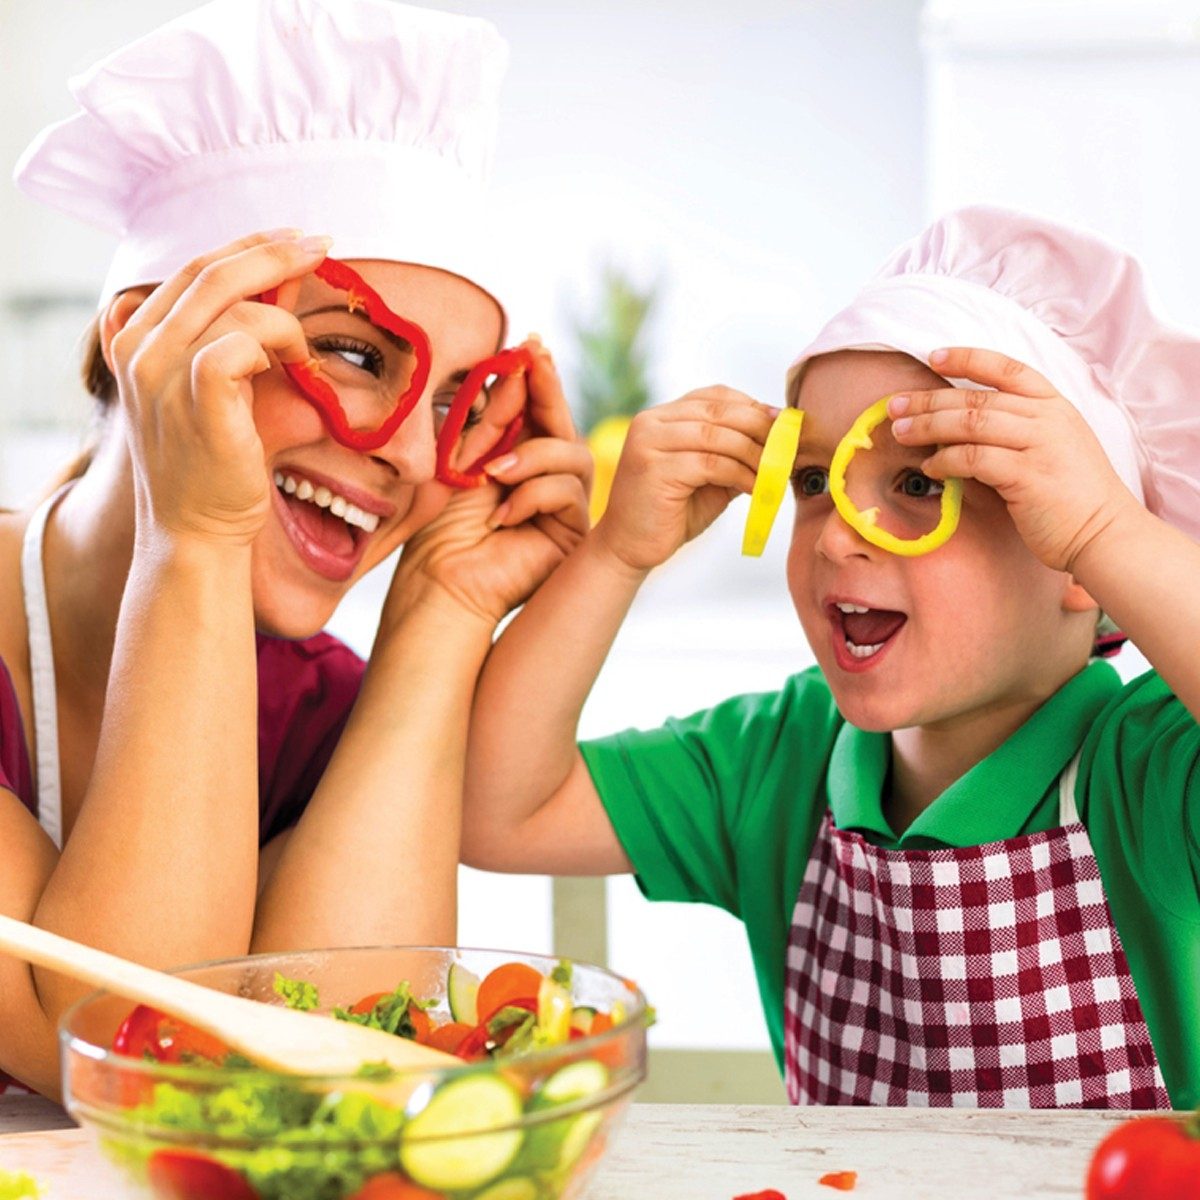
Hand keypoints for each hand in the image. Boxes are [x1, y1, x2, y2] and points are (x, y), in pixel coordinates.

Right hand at [107, 231, 328, 546]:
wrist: (195, 529)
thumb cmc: (210, 464)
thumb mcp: (203, 389)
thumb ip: (220, 338)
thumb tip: (275, 289)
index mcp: (133, 338)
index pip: (192, 270)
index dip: (245, 247)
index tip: (292, 238)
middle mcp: (137, 347)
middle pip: (210, 272)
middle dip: (273, 253)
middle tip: (322, 245)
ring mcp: (160, 370)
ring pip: (232, 304)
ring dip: (284, 321)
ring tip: (302, 355)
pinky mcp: (196, 394)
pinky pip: (241, 341)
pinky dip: (277, 344)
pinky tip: (294, 368)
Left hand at [387, 338, 591, 625]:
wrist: (440, 583)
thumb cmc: (440, 527)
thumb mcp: (463, 458)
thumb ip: (491, 418)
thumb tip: (517, 368)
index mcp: (520, 459)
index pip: (538, 412)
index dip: (538, 377)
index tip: (529, 345)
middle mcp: (547, 480)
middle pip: (563, 426)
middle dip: (548, 391)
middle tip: (535, 360)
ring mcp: (564, 508)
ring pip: (573, 456)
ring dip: (532, 456)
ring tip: (493, 473)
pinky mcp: (572, 535)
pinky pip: (568, 494)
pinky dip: (532, 496)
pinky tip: (502, 516)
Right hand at [593, 387, 777, 572]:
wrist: (628, 548)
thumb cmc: (670, 514)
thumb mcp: (708, 477)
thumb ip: (734, 454)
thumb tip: (780, 438)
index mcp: (662, 416)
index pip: (717, 396)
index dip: (755, 408)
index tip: (784, 428)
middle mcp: (652, 421)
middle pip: (721, 412)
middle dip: (762, 430)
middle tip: (789, 450)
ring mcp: (650, 442)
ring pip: (720, 437)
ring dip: (756, 455)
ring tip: (775, 474)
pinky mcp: (655, 468)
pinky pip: (712, 464)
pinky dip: (742, 475)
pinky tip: (755, 489)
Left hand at [888, 347, 1141, 572]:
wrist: (1105, 533)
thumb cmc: (1071, 497)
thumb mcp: (1051, 448)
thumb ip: (1016, 430)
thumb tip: (957, 428)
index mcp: (1054, 405)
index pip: (1007, 369)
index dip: (968, 358)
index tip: (934, 356)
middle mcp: (1048, 418)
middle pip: (976, 397)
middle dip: (929, 400)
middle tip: (894, 406)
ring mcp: (1039, 444)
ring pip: (971, 422)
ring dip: (929, 426)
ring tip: (900, 433)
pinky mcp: (1027, 475)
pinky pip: (974, 458)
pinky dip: (945, 460)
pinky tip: (929, 467)